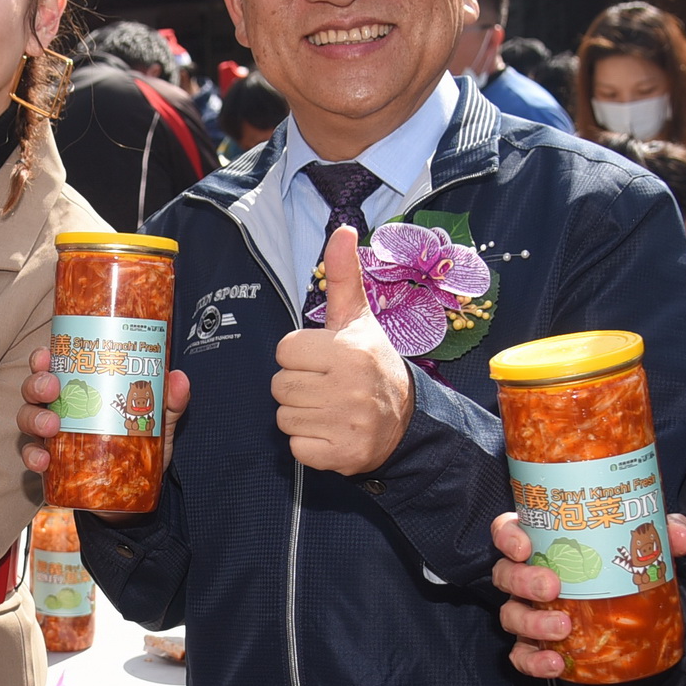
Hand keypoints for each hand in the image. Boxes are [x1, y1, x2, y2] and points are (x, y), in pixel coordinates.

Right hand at [18, 347, 191, 473]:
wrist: (132, 494)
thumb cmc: (138, 445)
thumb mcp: (158, 422)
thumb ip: (168, 402)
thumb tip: (178, 378)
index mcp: (81, 387)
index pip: (54, 365)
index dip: (43, 357)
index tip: (47, 355)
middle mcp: (59, 406)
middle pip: (35, 387)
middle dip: (37, 384)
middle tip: (53, 389)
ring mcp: (50, 435)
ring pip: (27, 417)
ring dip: (34, 418)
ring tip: (51, 426)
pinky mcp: (50, 463)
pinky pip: (31, 455)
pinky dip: (33, 456)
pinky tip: (43, 460)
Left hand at [272, 227, 413, 475]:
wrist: (406, 422)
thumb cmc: (372, 364)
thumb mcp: (359, 320)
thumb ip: (344, 276)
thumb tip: (342, 228)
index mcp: (349, 350)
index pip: (284, 351)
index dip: (300, 355)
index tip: (325, 359)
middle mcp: (348, 387)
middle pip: (279, 385)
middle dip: (298, 385)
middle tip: (327, 386)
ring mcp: (345, 424)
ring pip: (284, 417)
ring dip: (301, 415)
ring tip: (330, 408)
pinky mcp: (340, 456)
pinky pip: (295, 448)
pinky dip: (309, 444)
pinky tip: (332, 431)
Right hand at [493, 509, 685, 679]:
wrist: (631, 622)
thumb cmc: (619, 571)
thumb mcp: (643, 548)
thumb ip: (661, 537)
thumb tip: (679, 537)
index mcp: (543, 544)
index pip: (508, 531)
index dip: (507, 536)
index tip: (525, 545)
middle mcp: (527, 577)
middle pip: (505, 574)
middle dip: (523, 580)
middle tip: (552, 586)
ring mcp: (528, 612)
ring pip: (510, 615)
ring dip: (531, 621)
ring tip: (562, 628)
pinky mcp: (536, 646)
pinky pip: (522, 655)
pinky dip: (534, 661)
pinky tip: (556, 663)